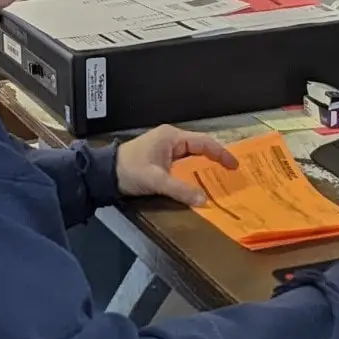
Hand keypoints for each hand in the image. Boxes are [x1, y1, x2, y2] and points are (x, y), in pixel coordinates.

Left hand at [115, 125, 237, 206]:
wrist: (104, 174)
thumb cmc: (129, 171)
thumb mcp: (156, 181)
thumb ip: (180, 190)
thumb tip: (203, 200)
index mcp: (171, 137)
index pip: (204, 143)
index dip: (221, 154)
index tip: (234, 166)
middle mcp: (171, 140)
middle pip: (200, 148)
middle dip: (215, 160)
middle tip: (231, 173)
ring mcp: (166, 148)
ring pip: (192, 156)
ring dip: (204, 167)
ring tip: (219, 178)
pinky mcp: (161, 158)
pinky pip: (183, 163)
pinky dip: (193, 172)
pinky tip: (199, 182)